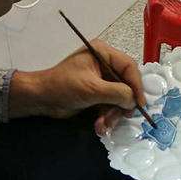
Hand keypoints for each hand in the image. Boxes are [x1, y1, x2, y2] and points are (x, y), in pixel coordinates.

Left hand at [8, 39, 146, 133]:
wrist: (40, 98)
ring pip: (118, 98)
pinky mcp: (95, 93)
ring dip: (113, 114)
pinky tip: (99, 126)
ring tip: (104, 125)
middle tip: (122, 117)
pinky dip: (106, 116)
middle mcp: (103, 64)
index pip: (128, 66)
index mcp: (102, 53)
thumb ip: (117, 93)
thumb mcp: (92, 89)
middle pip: (125, 84)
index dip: (136, 85)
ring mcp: (99, 79)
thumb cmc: (63, 86)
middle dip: (122, 104)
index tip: (139, 103)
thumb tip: (134, 101)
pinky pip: (109, 105)